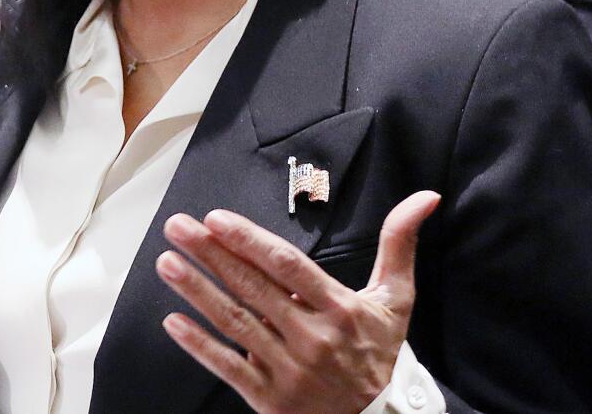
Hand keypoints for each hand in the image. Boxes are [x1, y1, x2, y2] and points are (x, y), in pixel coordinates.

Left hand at [156, 191, 439, 413]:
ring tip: (166, 262)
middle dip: (211, 254)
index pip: (287, 267)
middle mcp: (313, 338)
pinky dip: (200, 346)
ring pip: (236, 324)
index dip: (250, 241)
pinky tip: (172, 322)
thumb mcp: (396, 300)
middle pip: (253, 289)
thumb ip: (399, 244)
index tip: (216, 218)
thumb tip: (425, 196)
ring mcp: (289, 370)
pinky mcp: (271, 400)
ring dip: (197, 292)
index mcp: (340, 308)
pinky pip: (229, 369)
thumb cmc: (380, 352)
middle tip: (177, 226)